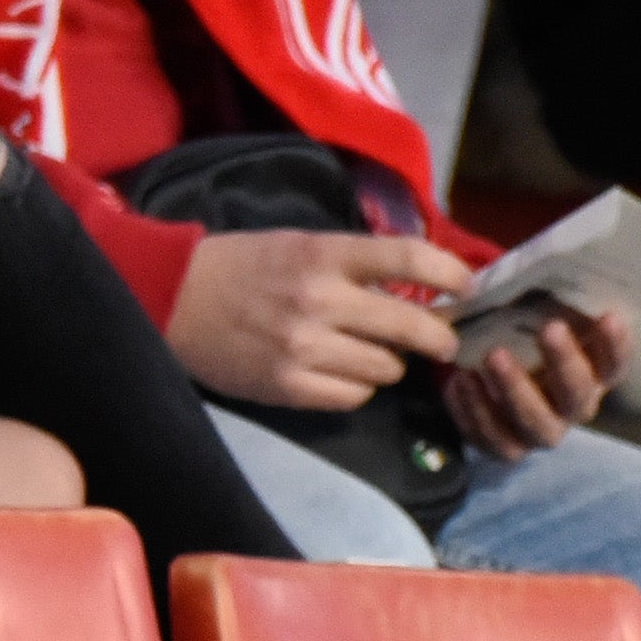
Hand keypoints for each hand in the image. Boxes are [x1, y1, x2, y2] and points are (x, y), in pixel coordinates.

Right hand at [162, 231, 468, 411]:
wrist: (173, 299)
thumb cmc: (242, 266)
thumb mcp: (300, 244)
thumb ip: (354, 262)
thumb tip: (419, 284)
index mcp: (323, 254)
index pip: (408, 258)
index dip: (451, 272)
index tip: (467, 287)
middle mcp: (319, 301)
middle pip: (411, 325)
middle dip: (438, 337)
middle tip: (442, 342)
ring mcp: (304, 349)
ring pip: (386, 369)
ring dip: (387, 363)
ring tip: (367, 353)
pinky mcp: (288, 387)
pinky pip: (354, 397)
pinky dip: (356, 387)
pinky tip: (340, 374)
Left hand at [449, 303, 623, 460]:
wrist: (490, 372)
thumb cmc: (525, 336)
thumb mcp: (540, 316)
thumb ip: (550, 301)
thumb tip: (551, 264)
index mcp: (593, 375)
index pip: (616, 365)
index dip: (616, 345)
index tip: (609, 316)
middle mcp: (572, 408)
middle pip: (577, 397)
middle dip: (564, 363)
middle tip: (548, 329)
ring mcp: (540, 431)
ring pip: (536, 424)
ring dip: (515, 390)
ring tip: (492, 355)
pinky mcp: (506, 446)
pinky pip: (492, 440)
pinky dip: (473, 412)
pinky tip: (458, 382)